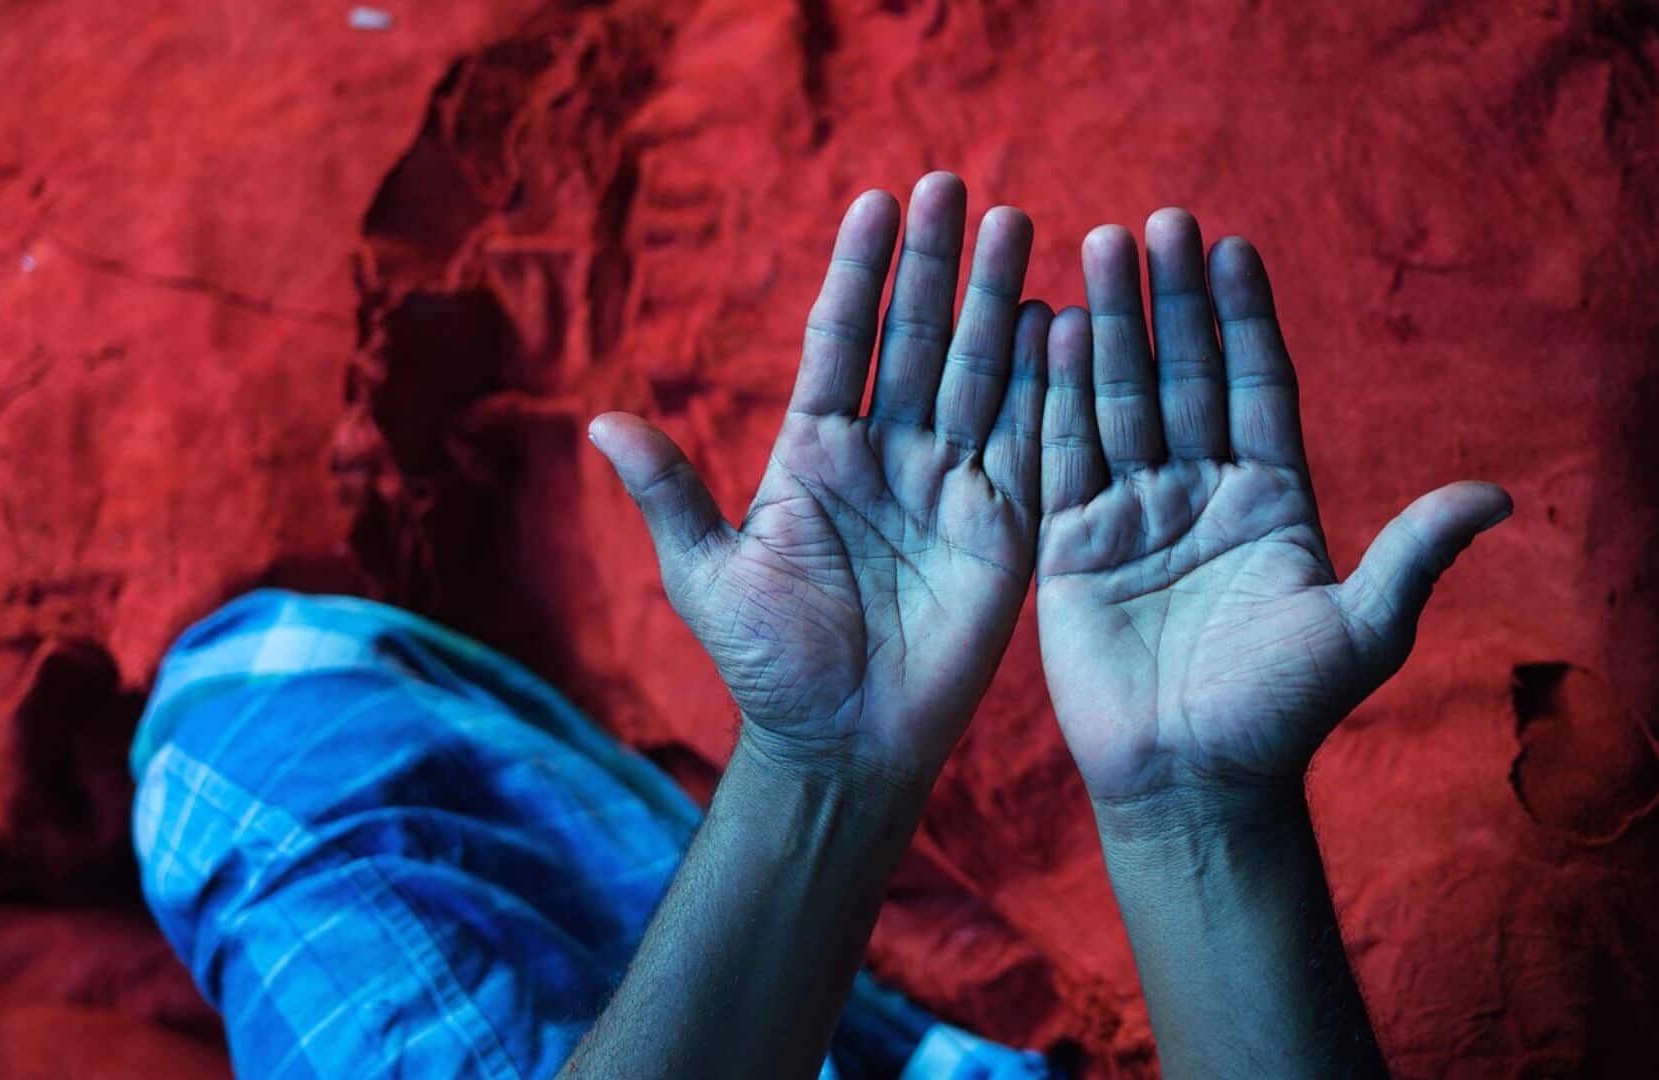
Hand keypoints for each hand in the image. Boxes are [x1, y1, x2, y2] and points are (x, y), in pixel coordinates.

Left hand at [591, 173, 1048, 783]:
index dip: (858, 274)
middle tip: (956, 186)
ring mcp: (950, 485)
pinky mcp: (1004, 527)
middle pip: (916, 339)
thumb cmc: (768, 664)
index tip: (875, 203)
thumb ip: (670, 493)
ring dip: (997, 303)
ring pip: (978, 373)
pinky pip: (1029, 443)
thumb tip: (598, 419)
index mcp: (815, 453)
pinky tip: (1060, 322)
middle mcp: (887, 455)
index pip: (839, 342)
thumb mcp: (706, 576)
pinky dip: (1045, 385)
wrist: (841, 745)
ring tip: (1018, 225)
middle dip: (936, 264)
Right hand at [1035, 211, 1510, 806]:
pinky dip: (1057, 393)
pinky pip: (1065, 454)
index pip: (1257, 388)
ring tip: (1100, 248)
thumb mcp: (1361, 628)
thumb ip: (1414, 552)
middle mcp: (1202, 495)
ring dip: (1113, 328)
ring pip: (1121, 400)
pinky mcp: (1075, 545)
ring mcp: (1135, 515)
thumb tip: (1499, 495)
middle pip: (1185, 377)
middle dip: (1172, 301)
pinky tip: (1053, 329)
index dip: (1245, 318)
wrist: (1191, 781)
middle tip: (1158, 222)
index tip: (1234, 247)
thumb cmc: (1281, 712)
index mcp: (1273, 503)